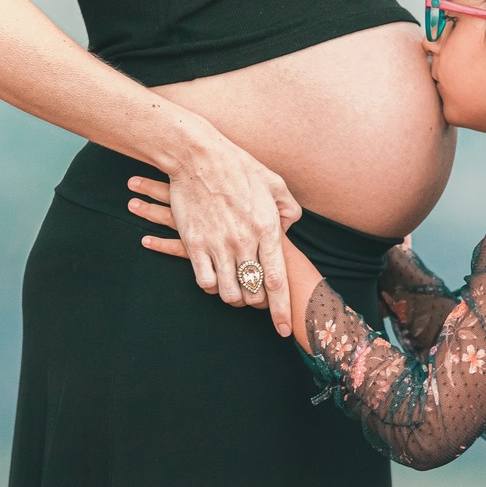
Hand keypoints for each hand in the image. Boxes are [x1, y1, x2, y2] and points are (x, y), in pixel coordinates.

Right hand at [128, 172, 296, 337]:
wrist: (197, 156)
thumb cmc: (237, 166)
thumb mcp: (274, 182)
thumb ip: (289, 209)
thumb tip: (290, 227)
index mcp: (268, 228)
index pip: (277, 281)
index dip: (282, 310)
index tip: (285, 329)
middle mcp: (244, 241)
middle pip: (253, 293)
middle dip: (257, 304)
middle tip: (257, 301)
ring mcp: (218, 244)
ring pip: (228, 292)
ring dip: (234, 298)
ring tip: (236, 291)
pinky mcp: (195, 243)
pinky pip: (204, 281)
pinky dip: (211, 286)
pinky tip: (214, 279)